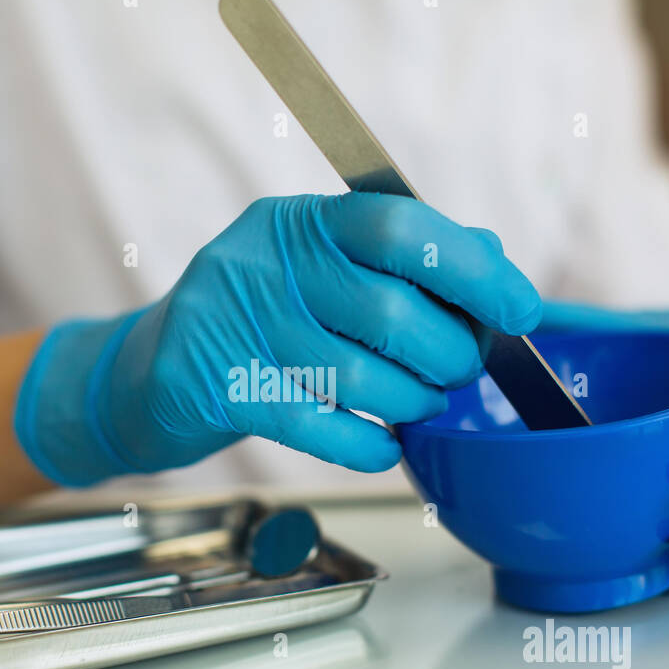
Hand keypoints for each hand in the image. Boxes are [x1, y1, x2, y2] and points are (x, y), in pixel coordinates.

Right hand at [15, 193, 540, 484]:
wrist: (147, 373)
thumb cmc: (257, 321)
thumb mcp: (318, 271)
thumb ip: (400, 263)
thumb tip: (493, 261)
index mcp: (298, 222)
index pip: (399, 227)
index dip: (472, 270)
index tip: (520, 309)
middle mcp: (262, 264)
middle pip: (391, 312)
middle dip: (449, 354)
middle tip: (457, 371)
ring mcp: (235, 328)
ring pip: (363, 378)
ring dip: (413, 403)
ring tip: (417, 405)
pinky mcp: (219, 391)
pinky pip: (325, 430)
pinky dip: (371, 446)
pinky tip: (382, 444)